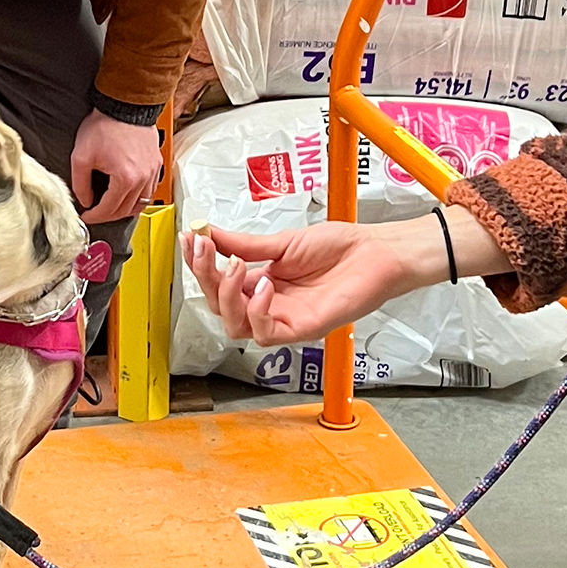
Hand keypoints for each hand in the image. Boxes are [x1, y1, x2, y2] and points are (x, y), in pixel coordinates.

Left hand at [69, 110, 160, 224]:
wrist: (124, 105)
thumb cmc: (106, 125)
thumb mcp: (81, 156)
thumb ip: (80, 184)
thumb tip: (85, 199)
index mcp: (125, 179)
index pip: (109, 210)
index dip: (94, 216)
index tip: (86, 215)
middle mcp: (143, 178)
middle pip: (126, 210)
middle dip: (108, 215)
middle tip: (96, 213)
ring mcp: (152, 171)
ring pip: (141, 203)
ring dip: (125, 209)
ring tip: (112, 207)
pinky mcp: (156, 163)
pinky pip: (150, 190)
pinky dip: (139, 198)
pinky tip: (129, 194)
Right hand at [182, 218, 440, 345]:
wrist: (376, 252)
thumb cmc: (340, 248)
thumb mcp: (284, 242)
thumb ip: (246, 244)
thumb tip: (211, 233)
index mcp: (261, 282)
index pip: (217, 282)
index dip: (199, 265)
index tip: (190, 239)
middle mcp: (268, 305)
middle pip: (219, 306)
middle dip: (206, 277)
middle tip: (207, 249)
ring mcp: (283, 319)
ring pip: (235, 325)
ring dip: (227, 295)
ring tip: (237, 265)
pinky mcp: (301, 330)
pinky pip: (265, 334)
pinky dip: (257, 311)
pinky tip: (265, 287)